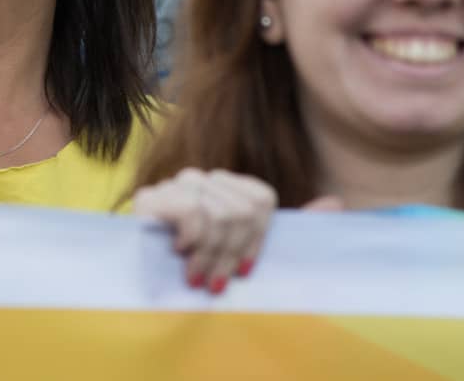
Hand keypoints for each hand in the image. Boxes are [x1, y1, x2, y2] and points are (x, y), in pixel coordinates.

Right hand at [133, 168, 276, 294]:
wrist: (132, 280)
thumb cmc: (189, 271)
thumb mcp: (234, 254)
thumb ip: (275, 231)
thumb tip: (331, 204)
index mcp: (225, 188)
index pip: (260, 199)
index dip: (256, 240)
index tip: (243, 272)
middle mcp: (202, 180)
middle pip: (242, 211)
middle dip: (231, 255)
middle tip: (215, 284)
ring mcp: (175, 185)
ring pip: (219, 214)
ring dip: (210, 255)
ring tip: (197, 277)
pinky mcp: (151, 197)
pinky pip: (191, 210)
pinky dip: (191, 238)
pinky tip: (179, 251)